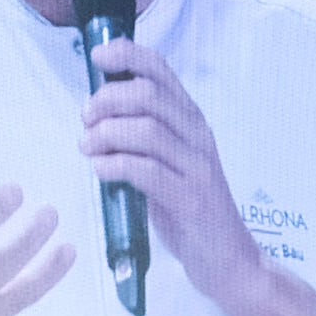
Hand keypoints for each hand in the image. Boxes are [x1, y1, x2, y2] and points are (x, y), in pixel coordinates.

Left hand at [77, 40, 262, 304]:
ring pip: (147, 130)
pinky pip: (147, 171)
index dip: (127, 55)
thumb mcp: (167, 162)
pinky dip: (116, 165)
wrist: (229, 260)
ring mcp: (197, 167)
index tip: (97, 57)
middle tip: (85, 119)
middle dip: (108, 100)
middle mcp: (198, 136)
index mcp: (191, 121)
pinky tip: (100, 169)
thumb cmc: (189, 209)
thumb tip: (96, 114)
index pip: (161, 71)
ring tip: (88, 147)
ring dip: (107, 133)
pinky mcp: (190, 199)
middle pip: (149, 95)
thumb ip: (142, 137)